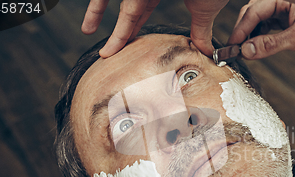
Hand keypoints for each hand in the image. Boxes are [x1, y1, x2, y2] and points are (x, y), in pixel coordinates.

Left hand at [81, 0, 228, 57]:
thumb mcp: (203, 8)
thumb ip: (201, 29)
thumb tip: (207, 50)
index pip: (141, 14)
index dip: (132, 32)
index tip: (127, 49)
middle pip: (125, 10)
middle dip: (116, 31)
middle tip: (108, 51)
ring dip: (96, 13)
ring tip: (87, 30)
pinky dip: (98, 6)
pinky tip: (89, 20)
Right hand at [228, 0, 294, 58]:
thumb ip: (270, 44)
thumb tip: (247, 50)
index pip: (254, 10)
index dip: (241, 29)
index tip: (232, 46)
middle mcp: (285, 0)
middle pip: (254, 13)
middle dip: (244, 31)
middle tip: (236, 50)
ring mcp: (289, 8)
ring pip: (261, 19)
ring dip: (252, 35)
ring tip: (246, 51)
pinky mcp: (293, 18)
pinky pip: (271, 25)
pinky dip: (263, 37)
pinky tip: (259, 47)